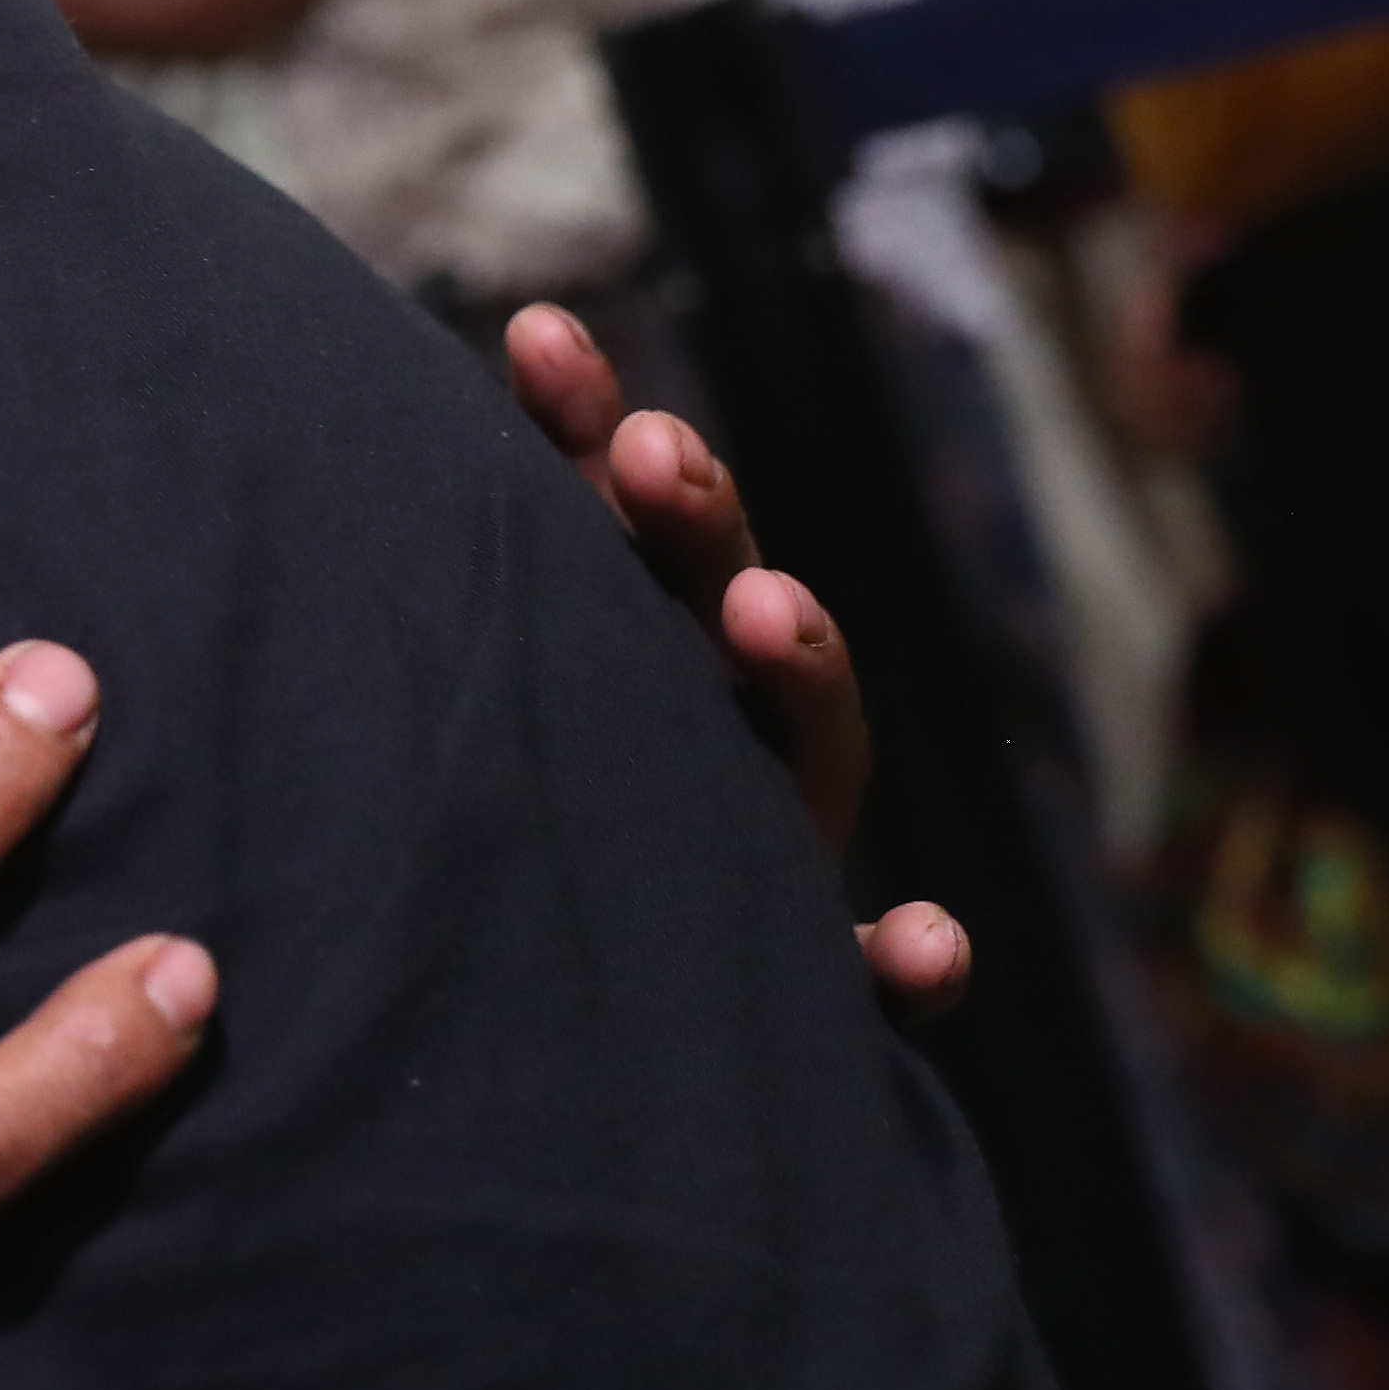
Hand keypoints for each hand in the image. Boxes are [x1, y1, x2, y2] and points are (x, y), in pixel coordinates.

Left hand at [503, 308, 971, 1027]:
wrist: (519, 1056)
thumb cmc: (477, 853)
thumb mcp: (464, 709)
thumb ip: (466, 572)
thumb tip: (495, 344)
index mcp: (616, 661)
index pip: (604, 525)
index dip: (577, 427)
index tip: (533, 333)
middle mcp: (708, 739)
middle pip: (716, 607)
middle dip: (693, 522)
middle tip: (650, 450)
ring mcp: (768, 853)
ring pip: (804, 751)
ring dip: (801, 669)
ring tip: (767, 609)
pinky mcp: (807, 989)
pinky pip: (868, 989)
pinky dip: (906, 965)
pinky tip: (924, 941)